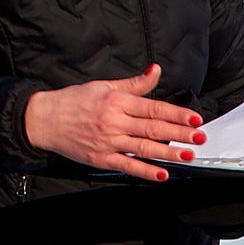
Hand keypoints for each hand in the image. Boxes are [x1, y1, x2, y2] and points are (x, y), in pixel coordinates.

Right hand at [23, 66, 205, 184]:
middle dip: (179, 134)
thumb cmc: (74, 101)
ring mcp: (108, 142)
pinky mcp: (101, 158)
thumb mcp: (104, 86)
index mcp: (117, 102)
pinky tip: (162, 174)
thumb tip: (155, 70)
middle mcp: (114, 122)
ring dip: (168, 153)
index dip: (176, 114)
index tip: (194, 119)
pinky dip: (145, 171)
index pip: (153, 108)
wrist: (44, 119)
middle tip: (199, 138)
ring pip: (143, 148)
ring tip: (187, 156)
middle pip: (152, 129)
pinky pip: (127, 166)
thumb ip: (134, 83)